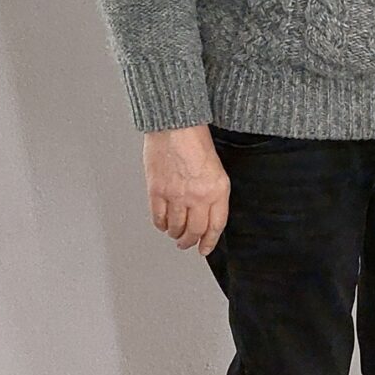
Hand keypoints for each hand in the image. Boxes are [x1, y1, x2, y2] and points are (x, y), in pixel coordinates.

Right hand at [143, 124, 229, 254]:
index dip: (210, 241)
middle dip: (190, 241)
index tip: (205, 249)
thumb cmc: (197, 142)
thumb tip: (207, 214)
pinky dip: (160, 224)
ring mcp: (176, 195)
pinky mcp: (157, 191)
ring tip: (175, 235)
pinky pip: (158, 217)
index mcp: (218, 190)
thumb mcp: (217, 170)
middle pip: (195, 230)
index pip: (216, 225)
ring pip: (175, 227)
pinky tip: (162, 224)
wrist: (175, 126)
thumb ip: (214, 193)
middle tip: (186, 244)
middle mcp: (198, 196)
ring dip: (175, 234)